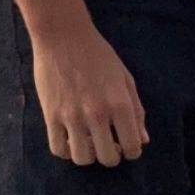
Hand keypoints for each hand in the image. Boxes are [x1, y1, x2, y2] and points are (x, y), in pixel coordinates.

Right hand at [31, 22, 148, 164]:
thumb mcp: (125, 78)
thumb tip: (143, 140)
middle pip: (108, 158)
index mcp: (120, 103)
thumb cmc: (98, 54)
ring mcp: (72, 116)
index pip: (132, 146)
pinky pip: (58, 149)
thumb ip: (136, 110)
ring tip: (88, 142)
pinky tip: (70, 140)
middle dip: (112, 156)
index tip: (126, 145)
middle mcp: (97, 114)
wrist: (62, 36)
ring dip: (88, 155)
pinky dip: (66, 151)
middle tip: (109, 145)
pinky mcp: (51, 115)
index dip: (132, 151)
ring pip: (82, 158)